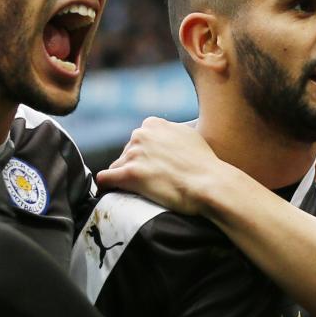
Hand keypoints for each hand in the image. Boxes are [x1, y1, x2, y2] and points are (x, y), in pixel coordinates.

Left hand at [97, 117, 236, 213]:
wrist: (209, 183)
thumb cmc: (205, 165)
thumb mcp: (189, 136)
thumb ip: (172, 134)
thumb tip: (166, 140)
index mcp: (153, 124)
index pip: (138, 140)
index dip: (144, 156)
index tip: (151, 167)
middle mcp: (141, 135)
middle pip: (127, 153)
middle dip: (134, 166)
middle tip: (149, 182)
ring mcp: (134, 154)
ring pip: (117, 167)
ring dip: (124, 178)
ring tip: (137, 191)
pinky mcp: (130, 175)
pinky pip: (106, 179)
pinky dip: (106, 185)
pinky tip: (108, 191)